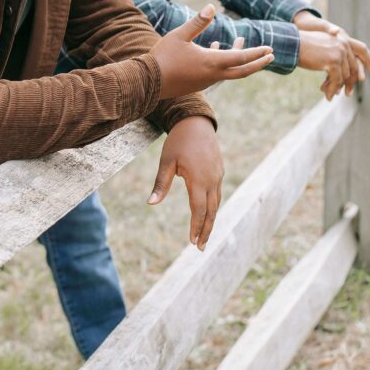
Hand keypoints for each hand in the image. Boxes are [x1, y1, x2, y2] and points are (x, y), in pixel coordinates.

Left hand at [147, 116, 223, 250]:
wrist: (196, 122)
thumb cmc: (178, 142)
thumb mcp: (166, 161)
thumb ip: (160, 184)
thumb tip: (151, 203)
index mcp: (200, 180)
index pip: (199, 209)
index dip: (196, 226)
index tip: (192, 242)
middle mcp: (212, 180)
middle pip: (211, 211)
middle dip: (206, 230)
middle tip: (200, 247)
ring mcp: (218, 176)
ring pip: (216, 203)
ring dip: (211, 220)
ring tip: (204, 236)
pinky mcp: (219, 171)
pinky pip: (217, 194)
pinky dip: (213, 207)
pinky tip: (207, 214)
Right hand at [151, 5, 274, 98]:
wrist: (147, 83)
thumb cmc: (163, 58)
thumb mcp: (179, 35)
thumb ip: (198, 22)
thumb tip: (211, 7)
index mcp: (211, 62)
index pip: (241, 57)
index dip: (256, 52)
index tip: (269, 48)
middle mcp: (212, 74)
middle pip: (242, 71)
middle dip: (258, 63)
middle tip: (271, 56)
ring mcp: (205, 81)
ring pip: (229, 70)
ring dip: (238, 59)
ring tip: (240, 42)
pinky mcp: (197, 84)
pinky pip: (216, 72)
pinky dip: (222, 61)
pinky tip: (214, 47)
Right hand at [293, 12, 369, 99]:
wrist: (292, 44)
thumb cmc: (303, 47)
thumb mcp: (322, 48)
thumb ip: (334, 54)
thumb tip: (341, 71)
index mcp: (343, 39)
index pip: (362, 49)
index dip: (368, 60)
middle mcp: (344, 45)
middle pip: (353, 67)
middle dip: (349, 82)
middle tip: (347, 94)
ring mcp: (340, 53)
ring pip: (344, 76)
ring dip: (336, 88)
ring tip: (329, 95)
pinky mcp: (333, 61)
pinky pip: (337, 80)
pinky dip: (332, 89)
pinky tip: (327, 95)